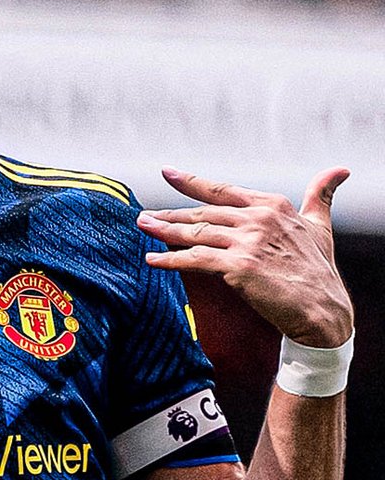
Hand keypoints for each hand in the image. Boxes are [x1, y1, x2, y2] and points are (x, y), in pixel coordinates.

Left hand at [137, 168, 352, 347]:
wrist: (323, 308)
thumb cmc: (319, 270)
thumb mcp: (320, 225)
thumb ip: (320, 196)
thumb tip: (338, 171)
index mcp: (272, 205)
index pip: (222, 190)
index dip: (191, 182)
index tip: (167, 172)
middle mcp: (258, 218)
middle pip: (203, 213)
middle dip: (170, 214)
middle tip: (144, 215)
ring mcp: (248, 241)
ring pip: (195, 233)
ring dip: (164, 231)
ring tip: (142, 227)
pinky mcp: (239, 267)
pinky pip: (195, 260)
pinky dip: (170, 260)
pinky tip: (151, 260)